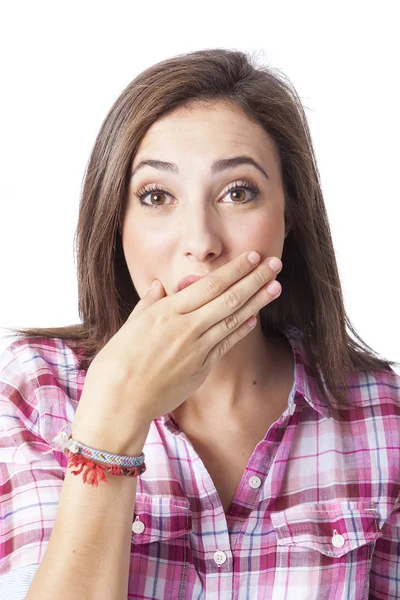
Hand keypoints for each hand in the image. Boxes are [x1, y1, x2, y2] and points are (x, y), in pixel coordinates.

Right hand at [73, 251, 281, 452]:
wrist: (120, 402)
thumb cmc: (117, 362)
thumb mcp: (131, 325)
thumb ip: (149, 303)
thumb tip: (160, 285)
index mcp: (168, 311)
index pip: (210, 284)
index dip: (235, 269)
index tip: (252, 256)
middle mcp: (187, 326)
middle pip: (229, 298)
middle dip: (255, 279)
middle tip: (275, 264)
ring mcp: (197, 348)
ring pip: (234, 319)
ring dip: (257, 301)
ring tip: (276, 287)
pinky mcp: (202, 369)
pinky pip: (226, 344)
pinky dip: (242, 330)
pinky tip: (255, 319)